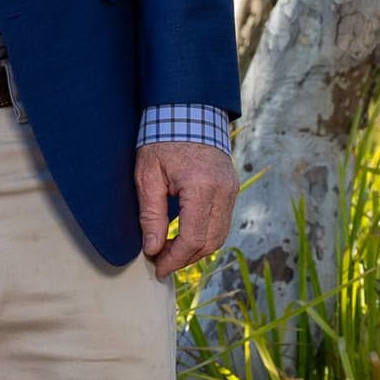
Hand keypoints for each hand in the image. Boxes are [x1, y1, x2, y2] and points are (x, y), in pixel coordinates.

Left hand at [136, 140, 235, 278]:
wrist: (187, 111)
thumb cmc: (162, 139)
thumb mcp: (147, 175)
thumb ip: (151, 215)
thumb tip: (152, 249)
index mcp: (201, 187)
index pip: (192, 239)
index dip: (174, 259)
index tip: (157, 268)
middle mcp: (223, 191)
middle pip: (209, 242)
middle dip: (184, 259)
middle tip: (161, 263)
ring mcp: (232, 190)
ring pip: (219, 236)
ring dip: (195, 250)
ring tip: (170, 253)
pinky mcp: (232, 188)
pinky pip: (222, 222)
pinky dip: (204, 235)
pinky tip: (184, 237)